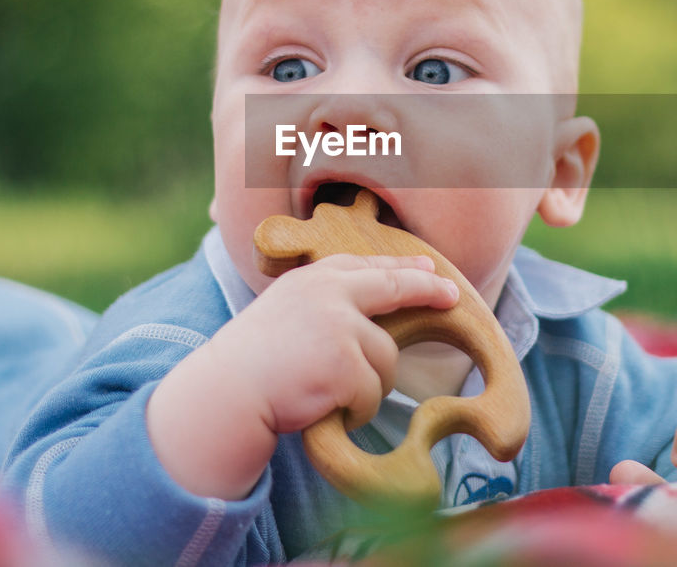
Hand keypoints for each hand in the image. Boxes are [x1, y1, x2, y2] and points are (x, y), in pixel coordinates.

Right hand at [148, 253, 458, 499]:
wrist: (225, 395)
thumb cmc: (251, 365)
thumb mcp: (284, 314)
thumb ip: (322, 305)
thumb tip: (370, 315)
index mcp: (312, 280)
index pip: (366, 266)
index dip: (401, 267)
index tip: (428, 266)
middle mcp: (328, 293)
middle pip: (395, 287)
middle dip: (427, 289)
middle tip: (451, 295)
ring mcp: (339, 326)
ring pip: (385, 360)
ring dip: (367, 386)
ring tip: (327, 392)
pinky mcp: (346, 363)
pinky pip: (373, 394)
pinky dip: (355, 410)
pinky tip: (323, 408)